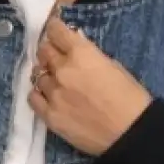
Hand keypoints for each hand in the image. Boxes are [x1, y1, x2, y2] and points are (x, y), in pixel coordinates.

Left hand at [29, 15, 151, 155]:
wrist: (130, 134)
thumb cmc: (130, 99)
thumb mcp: (113, 66)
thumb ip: (89, 56)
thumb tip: (75, 50)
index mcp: (81, 54)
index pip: (56, 31)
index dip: (54, 29)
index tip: (55, 31)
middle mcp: (62, 70)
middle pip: (43, 51)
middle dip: (50, 51)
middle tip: (56, 57)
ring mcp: (53, 94)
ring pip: (37, 74)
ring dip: (46, 74)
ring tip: (56, 80)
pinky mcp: (49, 116)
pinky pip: (33, 98)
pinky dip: (39, 93)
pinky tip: (48, 96)